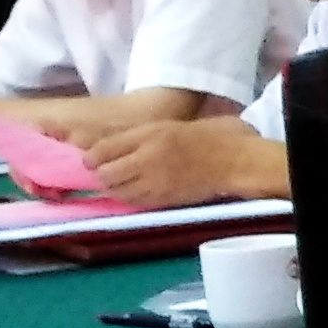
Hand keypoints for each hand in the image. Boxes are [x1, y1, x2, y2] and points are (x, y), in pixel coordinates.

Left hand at [81, 117, 279, 209]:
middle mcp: (148, 158)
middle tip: (105, 172)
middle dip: (101, 174)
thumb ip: (139, 136)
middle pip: (105, 173)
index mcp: (150, 135)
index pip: (103, 150)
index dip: (92, 157)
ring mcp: (156, 181)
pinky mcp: (164, 199)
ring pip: (117, 191)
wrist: (236, 160)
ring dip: (114, 188)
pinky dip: (128, 198)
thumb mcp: (170, 126)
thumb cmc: (209, 137)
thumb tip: (108, 146)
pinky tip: (135, 192)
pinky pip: (134, 202)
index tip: (91, 159)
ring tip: (120, 183)